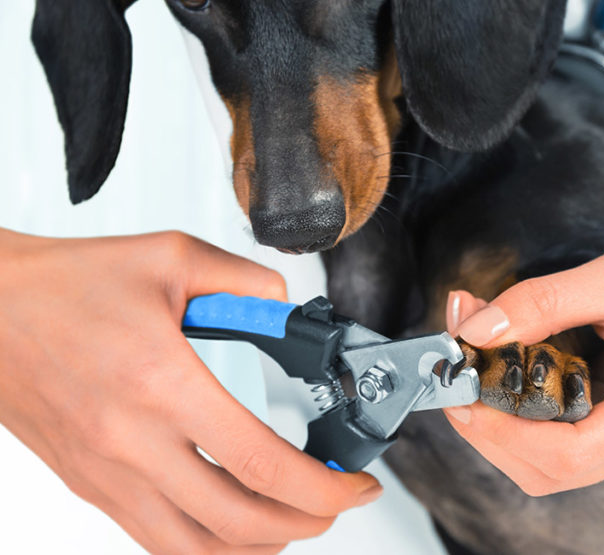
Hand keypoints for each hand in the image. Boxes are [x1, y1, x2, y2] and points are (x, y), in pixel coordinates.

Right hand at [0, 230, 380, 552]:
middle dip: (308, 522)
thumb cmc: (67, 285)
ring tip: (296, 517)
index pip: (262, 464)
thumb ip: (244, 281)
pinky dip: (208, 547)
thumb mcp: (172, 258)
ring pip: (197, 550)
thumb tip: (286, 307)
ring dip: (261, 544)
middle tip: (337, 501)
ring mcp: (108, 475)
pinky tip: (235, 524)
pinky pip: (156, 541)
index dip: (324, 487)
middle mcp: (133, 443)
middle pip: (239, 523)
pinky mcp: (91, 485)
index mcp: (163, 384)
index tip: (355, 484)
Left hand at [444, 219, 603, 495]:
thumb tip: (475, 331)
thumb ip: (539, 305)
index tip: (463, 392)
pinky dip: (525, 414)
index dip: (503, 433)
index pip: (566, 455)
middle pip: (552, 470)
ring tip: (480, 366)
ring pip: (552, 463)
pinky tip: (508, 373)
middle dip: (494, 430)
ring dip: (505, 423)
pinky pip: (564, 438)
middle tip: (460, 376)